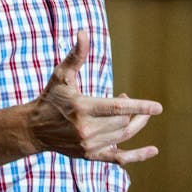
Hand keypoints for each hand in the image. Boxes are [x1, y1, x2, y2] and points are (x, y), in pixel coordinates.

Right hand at [29, 31, 161, 163]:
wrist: (34, 129)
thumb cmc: (50, 98)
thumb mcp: (62, 75)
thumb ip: (76, 55)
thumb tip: (84, 32)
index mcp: (82, 108)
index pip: (117, 108)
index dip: (139, 107)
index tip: (158, 107)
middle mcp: (87, 129)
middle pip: (123, 122)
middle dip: (134, 111)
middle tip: (127, 99)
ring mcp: (89, 145)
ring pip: (123, 136)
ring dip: (134, 123)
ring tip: (132, 113)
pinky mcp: (90, 156)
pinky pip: (118, 158)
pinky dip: (137, 156)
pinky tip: (153, 150)